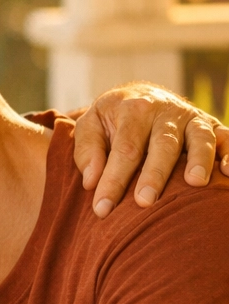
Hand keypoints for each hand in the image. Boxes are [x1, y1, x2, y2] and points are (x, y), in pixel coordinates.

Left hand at [72, 83, 228, 217]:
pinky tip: (227, 172)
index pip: (123, 149)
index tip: (102, 209)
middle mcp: (164, 111)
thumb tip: (92, 181)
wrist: (140, 95)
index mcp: (132, 109)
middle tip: (144, 202)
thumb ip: (88, 151)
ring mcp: (190, 117)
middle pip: (162, 145)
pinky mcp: (210, 124)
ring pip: (199, 138)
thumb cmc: (110, 120)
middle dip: (154, 175)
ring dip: (199, 160)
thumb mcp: (91, 125)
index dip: (113, 180)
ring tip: (194, 184)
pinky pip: (226, 137)